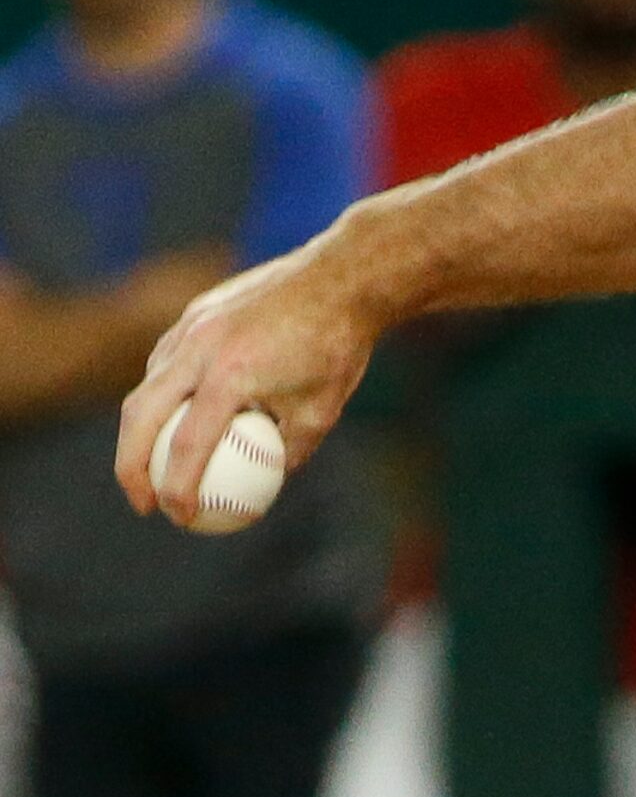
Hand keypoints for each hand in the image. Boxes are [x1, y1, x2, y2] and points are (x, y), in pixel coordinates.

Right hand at [114, 238, 384, 525]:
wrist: (343, 278)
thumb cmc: (338, 348)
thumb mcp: (322, 412)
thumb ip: (287, 452)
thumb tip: (261, 487)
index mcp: (231, 376)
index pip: (187, 446)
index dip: (176, 490)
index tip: (179, 518)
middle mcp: (199, 348)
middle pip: (139, 416)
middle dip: (129, 467)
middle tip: (143, 502)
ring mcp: (192, 325)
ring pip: (147, 383)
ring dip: (142, 428)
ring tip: (153, 464)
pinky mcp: (195, 312)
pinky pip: (166, 358)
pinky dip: (163, 391)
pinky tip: (177, 415)